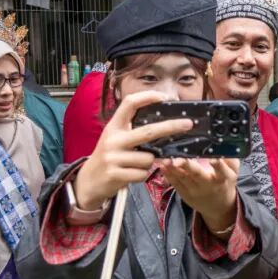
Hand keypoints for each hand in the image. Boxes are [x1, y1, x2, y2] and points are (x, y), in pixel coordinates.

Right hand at [74, 91, 193, 210]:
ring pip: (149, 158)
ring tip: (135, 164)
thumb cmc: (109, 157)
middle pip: (149, 131)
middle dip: (171, 126)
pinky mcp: (115, 174)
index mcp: (113, 126)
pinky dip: (142, 175)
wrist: (88, 181)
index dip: (148, 97)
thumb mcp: (115, 138)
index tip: (165, 97)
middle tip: (188, 123)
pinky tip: (131, 174)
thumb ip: (133, 131)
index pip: (129, 103)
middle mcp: (113, 139)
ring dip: (149, 163)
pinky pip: (143, 173)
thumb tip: (164, 124)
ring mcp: (113, 157)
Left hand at [159, 157, 239, 231]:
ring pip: (183, 178)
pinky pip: (175, 183)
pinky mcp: (184, 193)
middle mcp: (208, 184)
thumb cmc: (225, 184)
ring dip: (173, 169)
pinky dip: (168, 174)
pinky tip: (162, 166)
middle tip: (178, 159)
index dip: (218, 165)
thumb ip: (231, 159)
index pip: (221, 171)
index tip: (213, 158)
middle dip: (187, 166)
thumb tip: (225, 144)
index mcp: (223, 178)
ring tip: (165, 160)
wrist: (217, 207)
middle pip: (197, 174)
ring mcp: (194, 190)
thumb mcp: (234, 172)